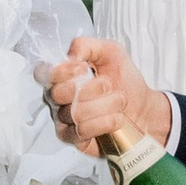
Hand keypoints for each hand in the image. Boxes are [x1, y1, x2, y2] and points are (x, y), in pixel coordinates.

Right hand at [39, 33, 166, 151]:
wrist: (142, 107)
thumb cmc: (124, 80)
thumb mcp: (110, 52)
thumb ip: (86, 46)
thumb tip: (70, 56)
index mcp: (62, 76)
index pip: (42, 73)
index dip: (60, 72)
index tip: (84, 68)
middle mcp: (58, 99)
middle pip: (58, 94)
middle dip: (90, 89)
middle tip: (109, 85)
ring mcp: (64, 120)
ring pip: (74, 113)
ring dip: (104, 105)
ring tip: (120, 101)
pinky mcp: (74, 139)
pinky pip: (81, 131)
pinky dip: (103, 123)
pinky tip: (116, 119)